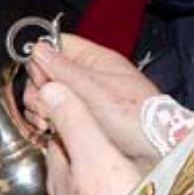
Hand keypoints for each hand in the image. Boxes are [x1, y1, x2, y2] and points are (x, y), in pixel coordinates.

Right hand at [26, 34, 162, 162]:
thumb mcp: (93, 89)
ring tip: (47, 121)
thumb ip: (63, 69)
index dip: (42, 58)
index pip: (57, 45)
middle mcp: (87, 77)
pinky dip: (46, 121)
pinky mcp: (81, 120)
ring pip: (47, 95)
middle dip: (39, 87)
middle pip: (46, 71)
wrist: (155, 149)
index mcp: (94, 60)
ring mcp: (83, 99)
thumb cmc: (134, 116)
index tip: (40, 76)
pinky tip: (49, 129)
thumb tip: (38, 49)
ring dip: (40, 107)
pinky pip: (54, 114)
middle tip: (45, 102)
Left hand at [27, 80, 142, 194]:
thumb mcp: (95, 157)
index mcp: (60, 175)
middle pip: (70, 163)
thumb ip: (75, 123)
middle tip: (105, 133)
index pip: (58, 137)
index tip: (81, 104)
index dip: (69, 119)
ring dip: (94, 176)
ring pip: (82, 190)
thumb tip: (50, 88)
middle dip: (83, 147)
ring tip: (115, 164)